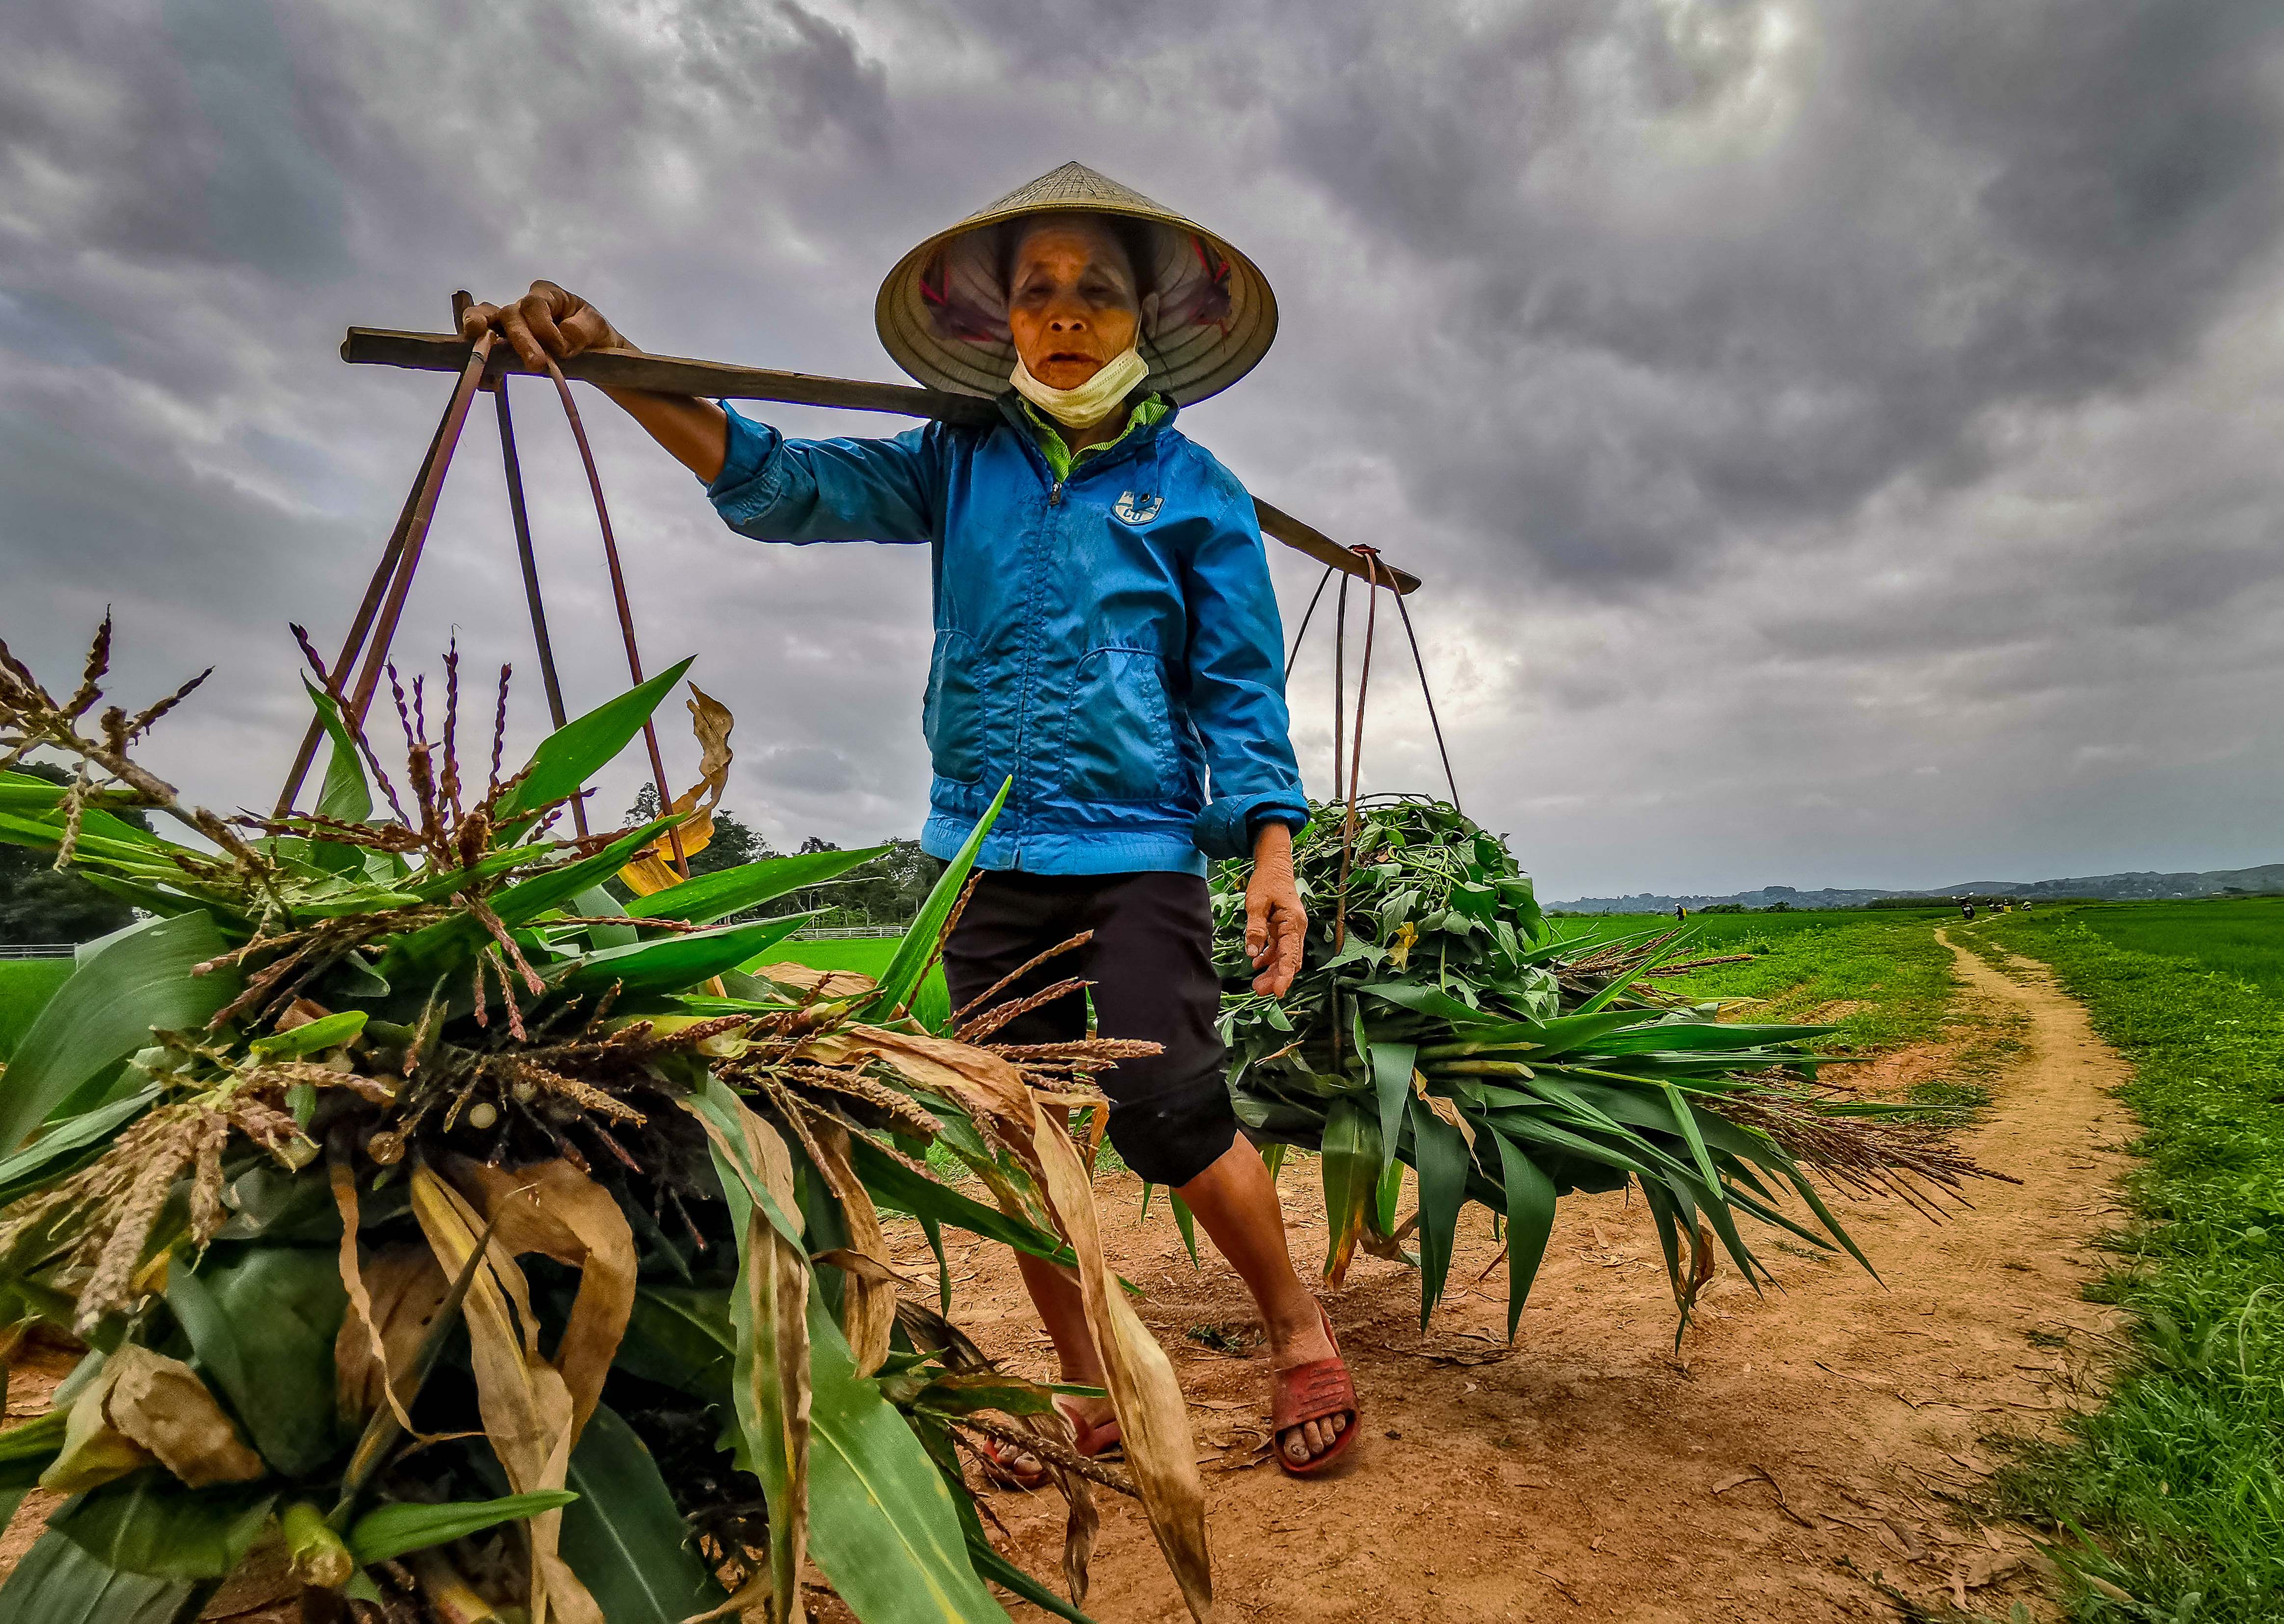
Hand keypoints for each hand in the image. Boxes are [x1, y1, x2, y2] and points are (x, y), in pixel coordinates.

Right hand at [458, 281, 628, 371]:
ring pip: (487, 323)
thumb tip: (562, 342)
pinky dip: (485, 365)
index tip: (562, 349)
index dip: (544, 327)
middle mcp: (524, 307)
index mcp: (546, 295)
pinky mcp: (505, 348)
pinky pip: (487, 351)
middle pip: (510, 315)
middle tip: (535, 363)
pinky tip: (489, 381)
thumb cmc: (594, 333)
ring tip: (479, 349)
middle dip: (520, 339)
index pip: (535, 304)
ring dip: (481, 337)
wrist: (596, 352)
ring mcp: (511, 326)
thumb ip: (580, 330)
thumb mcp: (596, 327)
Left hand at [1244, 822, 1306, 997]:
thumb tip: (1253, 952)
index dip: (1284, 975)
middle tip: (1260, 991)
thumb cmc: (1267, 881)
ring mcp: (1292, 929)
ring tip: (1257, 984)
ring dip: (1273, 971)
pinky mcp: (1285, 928)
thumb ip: (1255, 928)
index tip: (1277, 992)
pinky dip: (1270, 958)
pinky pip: (1280, 948)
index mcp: (1293, 923)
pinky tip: (1257, 964)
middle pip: (1290, 960)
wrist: (1275, 864)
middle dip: (1277, 978)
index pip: (1290, 955)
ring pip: (1285, 956)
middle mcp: (1297, 928)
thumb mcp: (1256, 903)